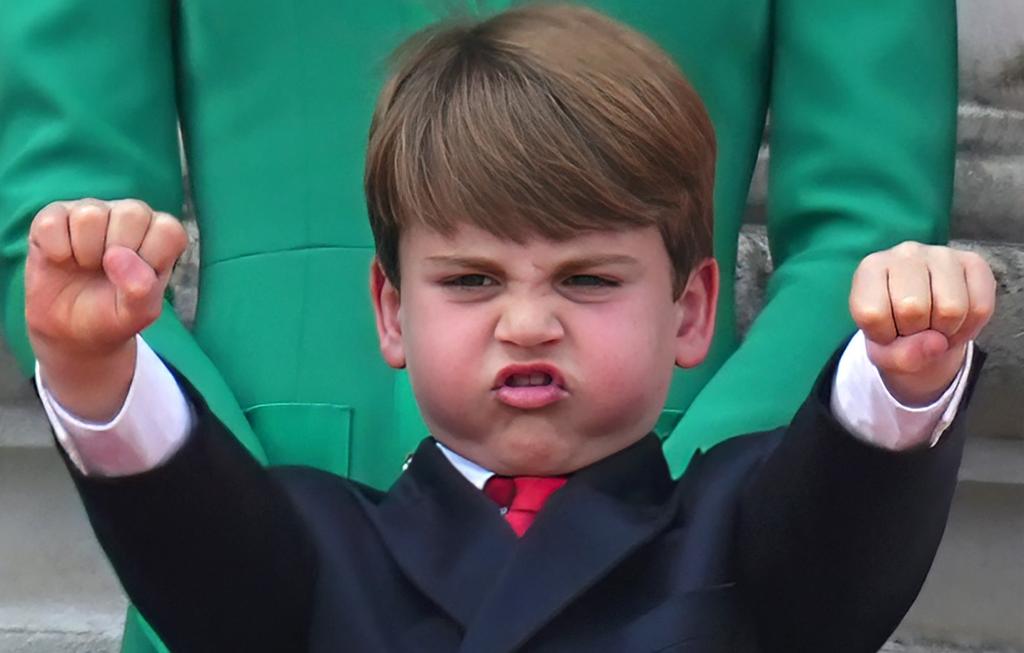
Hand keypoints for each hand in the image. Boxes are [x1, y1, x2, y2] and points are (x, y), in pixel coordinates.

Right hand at [25, 199, 187, 419]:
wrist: (71, 333)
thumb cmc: (112, 319)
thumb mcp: (137, 315)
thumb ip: (142, 289)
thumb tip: (122, 260)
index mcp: (158, 239)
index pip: (167, 229)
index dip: (150, 258)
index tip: (135, 283)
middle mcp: (129, 220)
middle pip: (131, 213)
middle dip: (117, 254)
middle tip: (106, 277)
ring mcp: (93, 214)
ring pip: (92, 212)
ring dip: (84, 250)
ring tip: (82, 269)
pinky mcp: (57, 218)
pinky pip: (54, 218)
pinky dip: (55, 245)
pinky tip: (60, 260)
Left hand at [849, 242, 995, 405]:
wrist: (926, 324)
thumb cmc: (896, 333)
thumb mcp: (884, 353)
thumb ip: (901, 357)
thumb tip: (936, 343)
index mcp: (870, 269)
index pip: (872, 313)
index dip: (883, 336)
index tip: (887, 331)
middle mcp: (904, 253)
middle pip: (912, 309)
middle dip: (916, 332)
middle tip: (915, 329)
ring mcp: (942, 254)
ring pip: (951, 308)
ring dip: (946, 331)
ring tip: (935, 326)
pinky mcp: (974, 262)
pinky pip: (980, 308)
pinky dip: (970, 328)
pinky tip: (957, 322)